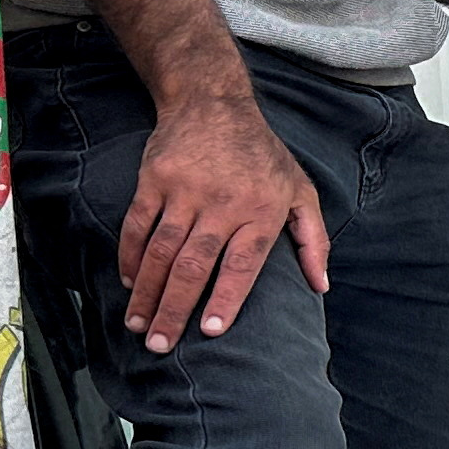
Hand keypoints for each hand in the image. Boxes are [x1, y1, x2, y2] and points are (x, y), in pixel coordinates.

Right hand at [118, 81, 328, 349]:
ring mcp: (184, 191)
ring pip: (162, 251)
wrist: (213, 102)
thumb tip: (320, 286)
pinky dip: (130, 257)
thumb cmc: (263, 156)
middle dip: (175, 309)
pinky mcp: (154, 180)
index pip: (242, 265)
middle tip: (160, 346)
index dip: (225, 299)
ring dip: (147, 292)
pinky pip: (137, 225)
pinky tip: (129, 284)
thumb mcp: (300, 191)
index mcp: (260, 212)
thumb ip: (313, 240)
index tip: (210, 332)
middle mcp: (222, 204)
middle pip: (195, 265)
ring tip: (138, 326)